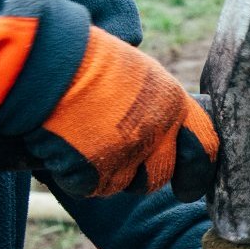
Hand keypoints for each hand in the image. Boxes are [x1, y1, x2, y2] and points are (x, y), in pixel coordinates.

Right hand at [24, 29, 218, 201]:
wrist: (45, 61)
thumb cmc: (85, 59)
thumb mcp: (138, 73)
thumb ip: (157, 107)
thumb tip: (166, 134)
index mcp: (173, 102)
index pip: (205, 148)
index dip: (198, 172)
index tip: (188, 188)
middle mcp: (157, 132)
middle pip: (158, 176)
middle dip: (139, 174)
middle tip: (111, 153)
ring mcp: (126, 154)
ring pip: (122, 185)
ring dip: (104, 172)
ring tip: (81, 140)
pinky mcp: (93, 171)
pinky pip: (88, 186)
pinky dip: (74, 174)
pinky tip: (62, 146)